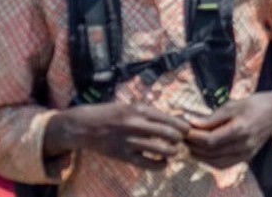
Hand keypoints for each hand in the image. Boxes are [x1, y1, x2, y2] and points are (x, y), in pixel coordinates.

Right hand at [52, 101, 188, 167]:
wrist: (85, 126)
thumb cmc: (111, 114)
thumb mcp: (132, 106)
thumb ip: (150, 113)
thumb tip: (174, 119)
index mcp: (142, 110)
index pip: (172, 120)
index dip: (184, 127)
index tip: (186, 130)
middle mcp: (137, 125)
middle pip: (170, 134)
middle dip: (181, 139)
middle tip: (181, 141)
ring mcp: (130, 141)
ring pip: (161, 149)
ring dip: (172, 152)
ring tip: (173, 151)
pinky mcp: (123, 155)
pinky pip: (147, 163)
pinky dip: (160, 165)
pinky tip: (164, 163)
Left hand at [185, 92, 271, 167]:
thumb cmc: (255, 104)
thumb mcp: (233, 105)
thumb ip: (212, 117)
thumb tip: (191, 123)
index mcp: (240, 129)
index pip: (210, 140)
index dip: (194, 137)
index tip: (183, 130)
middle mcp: (244, 145)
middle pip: (210, 152)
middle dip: (193, 145)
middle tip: (183, 137)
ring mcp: (246, 154)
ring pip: (215, 161)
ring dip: (199, 155)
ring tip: (190, 145)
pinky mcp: (246, 158)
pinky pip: (223, 164)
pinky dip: (209, 161)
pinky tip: (203, 152)